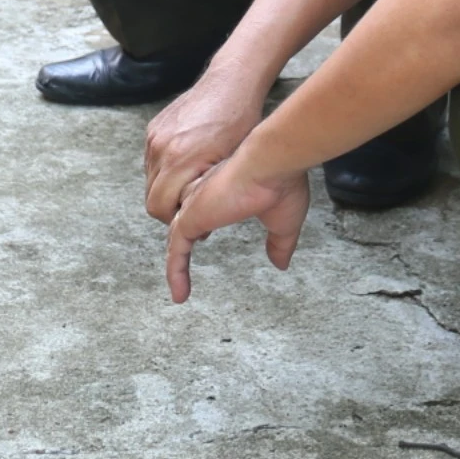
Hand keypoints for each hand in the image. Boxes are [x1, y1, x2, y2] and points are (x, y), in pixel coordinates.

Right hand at [144, 60, 273, 222]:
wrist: (230, 82)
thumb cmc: (240, 121)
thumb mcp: (230, 163)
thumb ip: (206, 191)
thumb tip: (196, 218)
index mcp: (179, 159)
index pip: (159, 208)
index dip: (176, 221)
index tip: (196, 222)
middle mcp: (160, 148)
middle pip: (151, 198)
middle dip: (171, 209)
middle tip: (194, 209)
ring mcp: (154, 136)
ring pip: (150, 180)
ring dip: (167, 189)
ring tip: (192, 187)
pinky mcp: (153, 128)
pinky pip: (152, 161)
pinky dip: (165, 171)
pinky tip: (187, 166)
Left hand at [164, 153, 309, 303]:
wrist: (270, 164)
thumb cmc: (280, 183)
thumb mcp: (283, 221)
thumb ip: (279, 243)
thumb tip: (280, 264)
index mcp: (223, 191)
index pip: (203, 211)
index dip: (201, 225)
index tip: (204, 237)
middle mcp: (204, 197)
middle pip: (185, 223)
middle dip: (183, 241)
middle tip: (181, 263)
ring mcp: (195, 208)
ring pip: (177, 239)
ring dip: (177, 264)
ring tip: (179, 288)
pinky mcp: (190, 220)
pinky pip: (175, 253)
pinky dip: (175, 273)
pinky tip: (180, 294)